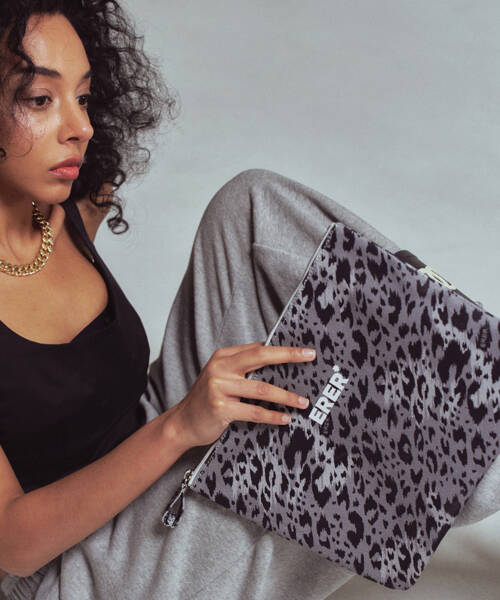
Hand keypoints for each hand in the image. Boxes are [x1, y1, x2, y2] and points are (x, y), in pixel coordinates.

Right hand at [171, 341, 315, 447]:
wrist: (182, 423)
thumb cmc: (207, 400)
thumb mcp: (222, 376)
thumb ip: (243, 367)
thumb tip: (276, 359)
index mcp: (223, 356)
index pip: (258, 348)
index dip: (283, 349)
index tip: (305, 351)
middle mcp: (220, 368)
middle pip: (261, 357)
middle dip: (288, 356)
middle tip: (309, 357)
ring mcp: (219, 387)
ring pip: (262, 389)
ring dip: (286, 396)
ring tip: (303, 402)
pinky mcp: (220, 408)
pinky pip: (254, 411)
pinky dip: (272, 415)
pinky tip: (285, 418)